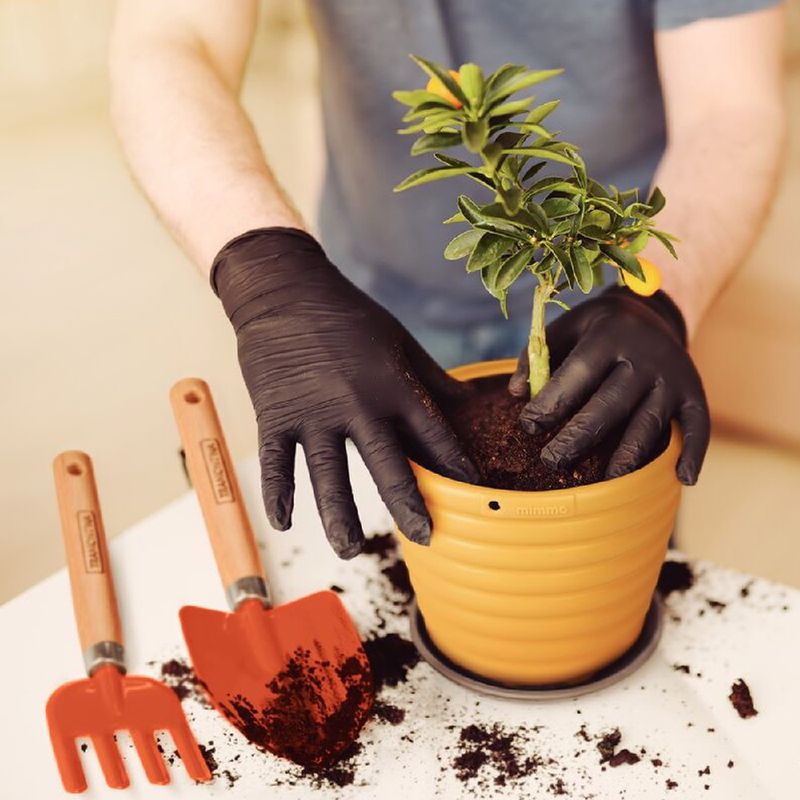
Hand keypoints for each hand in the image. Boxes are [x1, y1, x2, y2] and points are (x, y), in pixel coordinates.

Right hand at [212, 228, 477, 557]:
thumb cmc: (350, 316)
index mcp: (393, 385)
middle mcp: (356, 405)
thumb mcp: (400, 342)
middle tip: (426, 538)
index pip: (433, 436)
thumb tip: (473, 402)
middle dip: (408, 505)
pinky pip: (276, 463)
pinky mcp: (275, 415)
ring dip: (340, 517)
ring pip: (328, 475)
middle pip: (387, 466)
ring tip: (351, 550)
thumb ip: (433, 379)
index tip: (472, 495)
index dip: (455, 467)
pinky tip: (284, 524)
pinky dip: (277, 495)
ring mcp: (312, 413)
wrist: (285, 290)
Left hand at [508, 287, 709, 484]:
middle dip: (578, 437)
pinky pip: (698, 426)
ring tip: (606, 482)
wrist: (653, 313)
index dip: (551, 401)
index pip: (577, 373)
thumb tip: (514, 393)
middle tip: (550, 462)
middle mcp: (643, 358)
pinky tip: (683, 479)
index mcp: (607, 337)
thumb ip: (535, 357)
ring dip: (628, 455)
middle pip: (609, 404)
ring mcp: (671, 378)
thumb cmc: (596, 330)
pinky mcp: (693, 394)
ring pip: (649, 422)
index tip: (528, 425)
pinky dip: (693, 453)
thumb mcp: (564, 329)